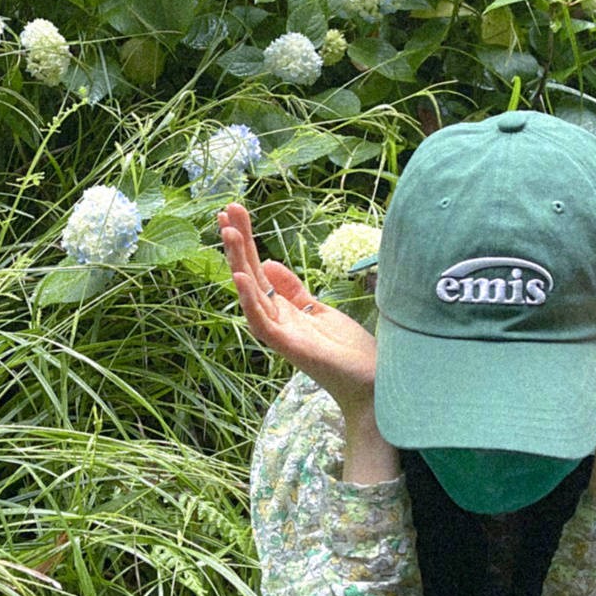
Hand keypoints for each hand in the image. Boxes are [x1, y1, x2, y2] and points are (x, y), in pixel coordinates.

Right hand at [219, 203, 376, 416]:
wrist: (371, 384)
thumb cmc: (347, 351)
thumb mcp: (318, 309)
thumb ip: (293, 289)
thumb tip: (267, 261)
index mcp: (282, 310)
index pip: (258, 269)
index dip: (247, 241)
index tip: (236, 213)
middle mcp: (275, 320)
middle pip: (250, 275)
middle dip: (237, 243)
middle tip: (224, 211)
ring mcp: (280, 334)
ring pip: (250, 294)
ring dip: (238, 262)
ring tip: (228, 233)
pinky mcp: (288, 347)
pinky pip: (261, 323)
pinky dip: (249, 300)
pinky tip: (240, 276)